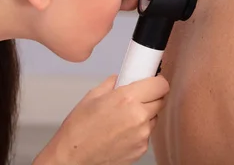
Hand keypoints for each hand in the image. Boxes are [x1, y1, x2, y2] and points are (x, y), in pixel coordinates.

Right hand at [34, 74, 169, 164]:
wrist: (72, 158)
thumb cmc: (78, 129)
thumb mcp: (93, 96)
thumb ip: (113, 83)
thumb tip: (123, 77)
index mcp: (127, 99)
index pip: (161, 85)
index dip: (157, 82)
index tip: (152, 81)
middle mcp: (138, 116)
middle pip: (160, 100)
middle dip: (151, 97)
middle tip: (136, 98)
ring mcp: (142, 135)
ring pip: (154, 117)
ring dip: (145, 114)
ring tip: (124, 118)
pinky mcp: (141, 149)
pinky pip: (147, 133)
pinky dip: (139, 130)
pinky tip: (121, 132)